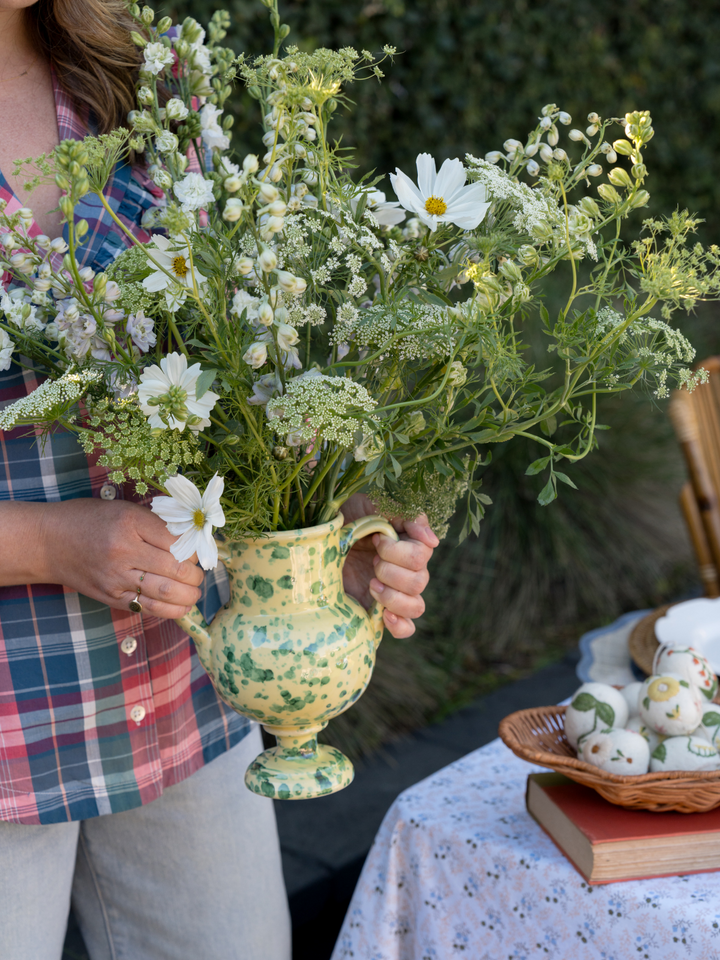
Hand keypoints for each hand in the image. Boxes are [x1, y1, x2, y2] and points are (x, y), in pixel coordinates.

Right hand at [37, 498, 203, 618]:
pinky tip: (181, 605)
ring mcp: (115, 577)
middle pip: (176, 568)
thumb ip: (157, 524)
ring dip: (189, 595)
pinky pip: (147, 608)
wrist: (49, 542)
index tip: (198, 551)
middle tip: (199, 574)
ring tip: (195, 591)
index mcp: (130, 522)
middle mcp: (123, 550)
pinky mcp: (110, 597)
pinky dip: (170, 610)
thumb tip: (193, 539)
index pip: (177, 540)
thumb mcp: (125, 510)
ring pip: (165, 592)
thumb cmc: (90, 520)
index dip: (194, 548)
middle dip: (196, 575)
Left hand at [340, 493, 437, 637]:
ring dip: (393, 596)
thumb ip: (401, 514)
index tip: (376, 540)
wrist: (316, 545)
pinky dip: (399, 625)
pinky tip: (384, 615)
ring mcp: (395, 592)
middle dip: (390, 570)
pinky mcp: (381, 612)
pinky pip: (406, 629)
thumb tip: (432, 541)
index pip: (423, 555)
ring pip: (417, 606)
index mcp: (408, 544)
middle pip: (419, 580)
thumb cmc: (343, 519)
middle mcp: (407, 570)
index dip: (398, 550)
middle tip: (370, 560)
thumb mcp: (367, 506)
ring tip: (371, 584)